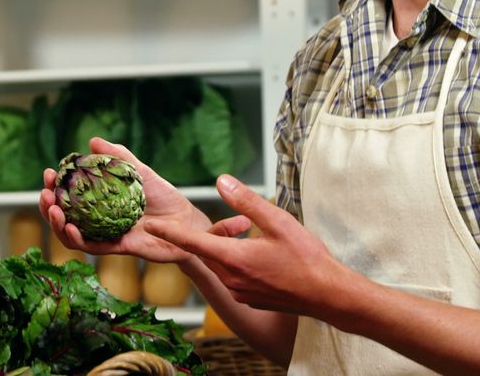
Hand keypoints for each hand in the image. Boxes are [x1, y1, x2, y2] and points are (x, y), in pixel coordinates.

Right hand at [38, 137, 212, 263]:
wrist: (187, 221)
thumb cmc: (164, 196)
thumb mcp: (140, 171)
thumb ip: (119, 157)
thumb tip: (93, 141)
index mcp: (98, 203)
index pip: (68, 196)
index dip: (54, 186)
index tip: (48, 172)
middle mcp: (97, 221)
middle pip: (64, 217)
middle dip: (48, 205)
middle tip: (44, 192)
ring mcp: (106, 235)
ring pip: (72, 235)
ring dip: (57, 224)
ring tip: (53, 210)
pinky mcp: (118, 248)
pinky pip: (93, 247)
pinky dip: (79, 239)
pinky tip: (71, 228)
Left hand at [144, 175, 351, 315]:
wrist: (328, 296)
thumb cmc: (307, 258)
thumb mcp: (278, 221)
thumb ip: (247, 201)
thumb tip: (222, 181)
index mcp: (233, 258)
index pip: (191, 242)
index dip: (169, 232)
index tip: (150, 225)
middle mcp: (230, 278)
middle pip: (205, 252)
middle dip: (199, 237)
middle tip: (200, 223)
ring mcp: (238, 291)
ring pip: (219, 264)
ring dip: (220, 250)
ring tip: (235, 237)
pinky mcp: (249, 298)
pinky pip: (232, 277)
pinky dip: (234, 263)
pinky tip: (254, 257)